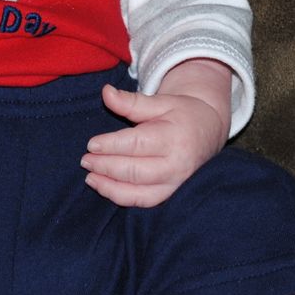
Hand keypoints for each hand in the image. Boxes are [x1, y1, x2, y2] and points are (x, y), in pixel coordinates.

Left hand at [81, 83, 227, 207]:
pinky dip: (123, 198)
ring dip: (111, 188)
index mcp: (174, 137)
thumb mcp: (160, 102)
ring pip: (139, 193)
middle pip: (135, 171)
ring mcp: (176, 183)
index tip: (91, 144)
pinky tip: (106, 188)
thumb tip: (106, 92)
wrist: (209, 129)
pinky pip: (145, 202)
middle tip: (85, 160)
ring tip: (90, 178)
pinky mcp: (172, 194)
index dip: (111, 145)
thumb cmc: (182, 113)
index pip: (136, 144)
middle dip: (106, 167)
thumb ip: (132, 101)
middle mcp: (177, 164)